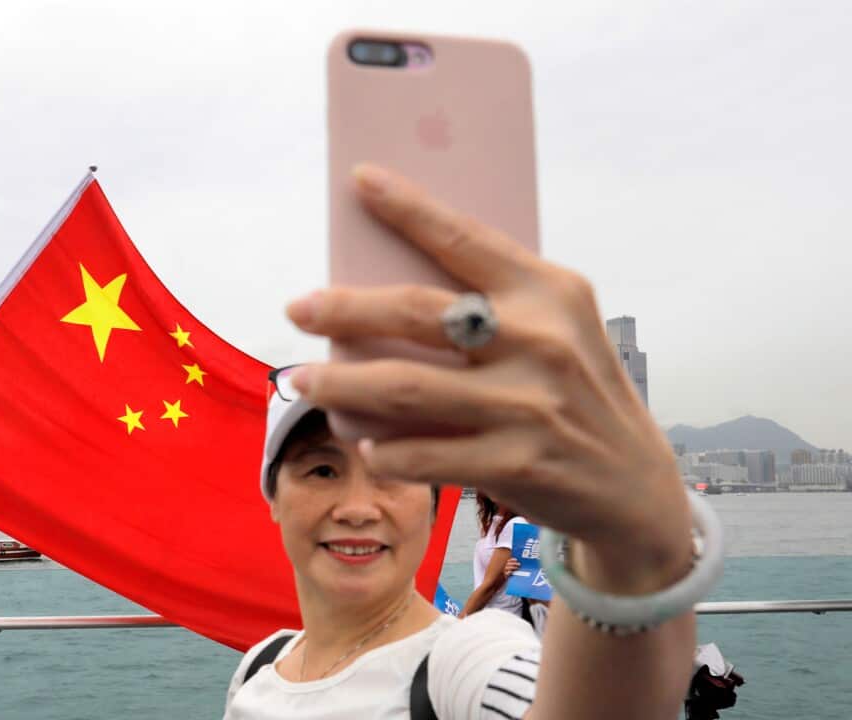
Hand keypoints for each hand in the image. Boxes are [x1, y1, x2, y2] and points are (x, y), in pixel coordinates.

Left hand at [285, 164, 691, 593]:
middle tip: (298, 306)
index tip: (360, 180)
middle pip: (417, 313)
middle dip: (346, 307)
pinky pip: (424, 453)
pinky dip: (384, 447)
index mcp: (550, 292)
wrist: (633, 486)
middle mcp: (540, 342)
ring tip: (303, 379)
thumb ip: (493, 305)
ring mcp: (528, 405)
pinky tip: (363, 439)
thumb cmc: (574, 392)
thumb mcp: (558, 330)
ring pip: (406, 387)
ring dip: (341, 383)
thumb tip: (384, 294)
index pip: (466, 237)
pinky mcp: (516, 462)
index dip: (409, 206)